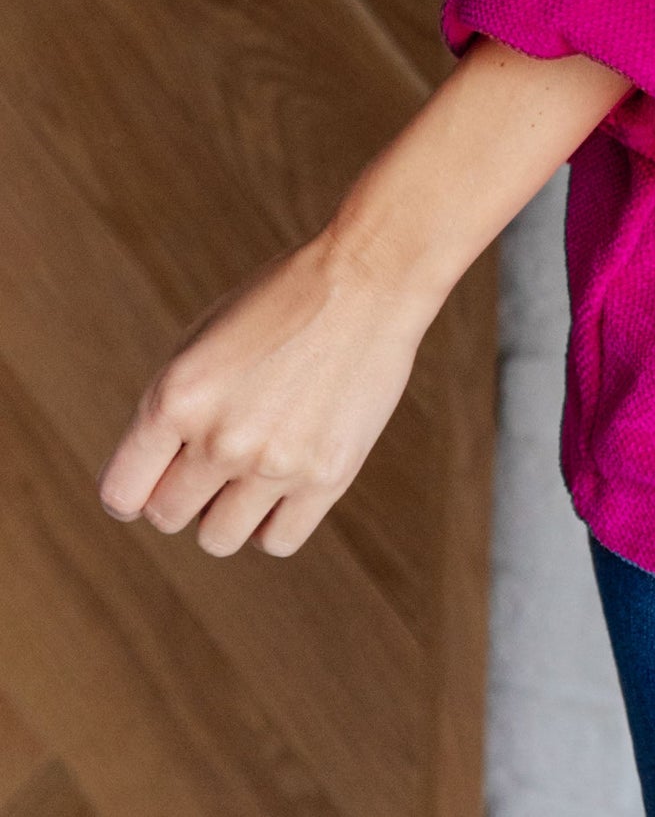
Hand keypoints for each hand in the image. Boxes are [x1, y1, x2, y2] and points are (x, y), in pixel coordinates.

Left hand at [97, 228, 434, 558]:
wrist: (367, 278)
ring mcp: (274, 463)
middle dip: (184, 492)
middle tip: (218, 454)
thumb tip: (153, 483)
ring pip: (218, 538)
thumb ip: (168, 412)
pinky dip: (273, 522)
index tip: (158, 474)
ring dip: (227, 512)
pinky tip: (286, 481)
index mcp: (176, 398)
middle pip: (168, 516)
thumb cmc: (280, 304)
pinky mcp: (326, 477)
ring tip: (254, 467)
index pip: (121, 494)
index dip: (135, 487)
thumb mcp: (202, 342)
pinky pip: (276, 541)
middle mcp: (219, 438)